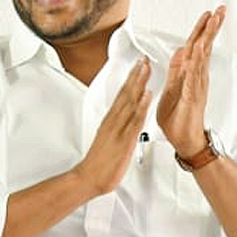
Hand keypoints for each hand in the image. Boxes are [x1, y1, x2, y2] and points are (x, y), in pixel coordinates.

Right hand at [73, 57, 151, 195]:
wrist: (89, 178)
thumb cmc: (99, 163)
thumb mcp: (107, 139)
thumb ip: (116, 127)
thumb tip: (123, 118)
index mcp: (110, 121)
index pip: (122, 95)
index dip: (131, 79)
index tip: (138, 66)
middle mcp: (113, 121)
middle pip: (126, 93)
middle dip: (135, 75)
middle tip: (143, 59)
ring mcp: (118, 129)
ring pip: (130, 102)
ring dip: (138, 84)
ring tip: (146, 68)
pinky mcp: (124, 139)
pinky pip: (134, 120)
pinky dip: (141, 106)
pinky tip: (147, 95)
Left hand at [157, 6, 224, 156]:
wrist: (184, 141)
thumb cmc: (178, 118)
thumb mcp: (171, 89)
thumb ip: (176, 71)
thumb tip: (179, 52)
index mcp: (188, 75)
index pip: (194, 48)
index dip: (200, 31)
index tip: (207, 14)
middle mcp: (196, 78)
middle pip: (203, 47)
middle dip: (210, 27)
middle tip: (220, 9)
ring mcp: (197, 86)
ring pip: (202, 57)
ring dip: (207, 37)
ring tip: (214, 19)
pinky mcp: (193, 95)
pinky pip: (195, 74)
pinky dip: (198, 60)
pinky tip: (202, 47)